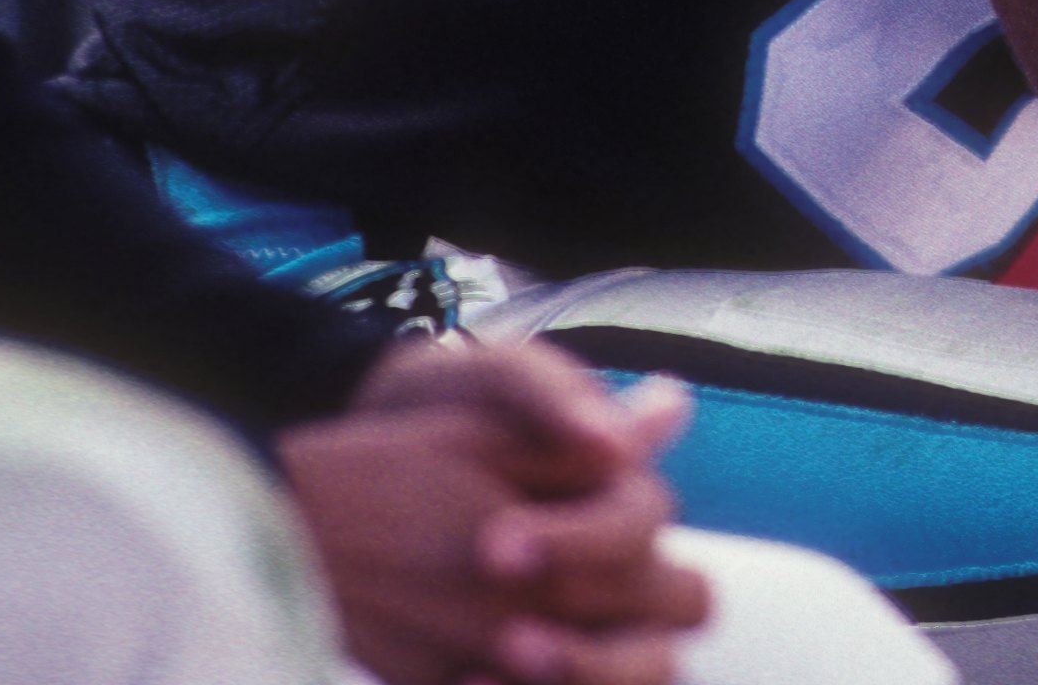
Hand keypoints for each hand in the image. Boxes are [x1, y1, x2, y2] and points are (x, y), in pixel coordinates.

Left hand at [281, 340, 712, 684]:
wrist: (361, 468)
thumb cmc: (443, 407)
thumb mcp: (488, 383)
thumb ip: (555, 393)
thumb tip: (663, 402)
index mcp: (619, 485)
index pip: (644, 526)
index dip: (586, 539)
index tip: (493, 548)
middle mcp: (620, 556)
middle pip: (675, 605)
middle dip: (605, 631)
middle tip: (510, 634)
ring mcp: (589, 614)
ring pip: (648, 662)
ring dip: (588, 671)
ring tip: (486, 668)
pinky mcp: (537, 653)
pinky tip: (462, 683)